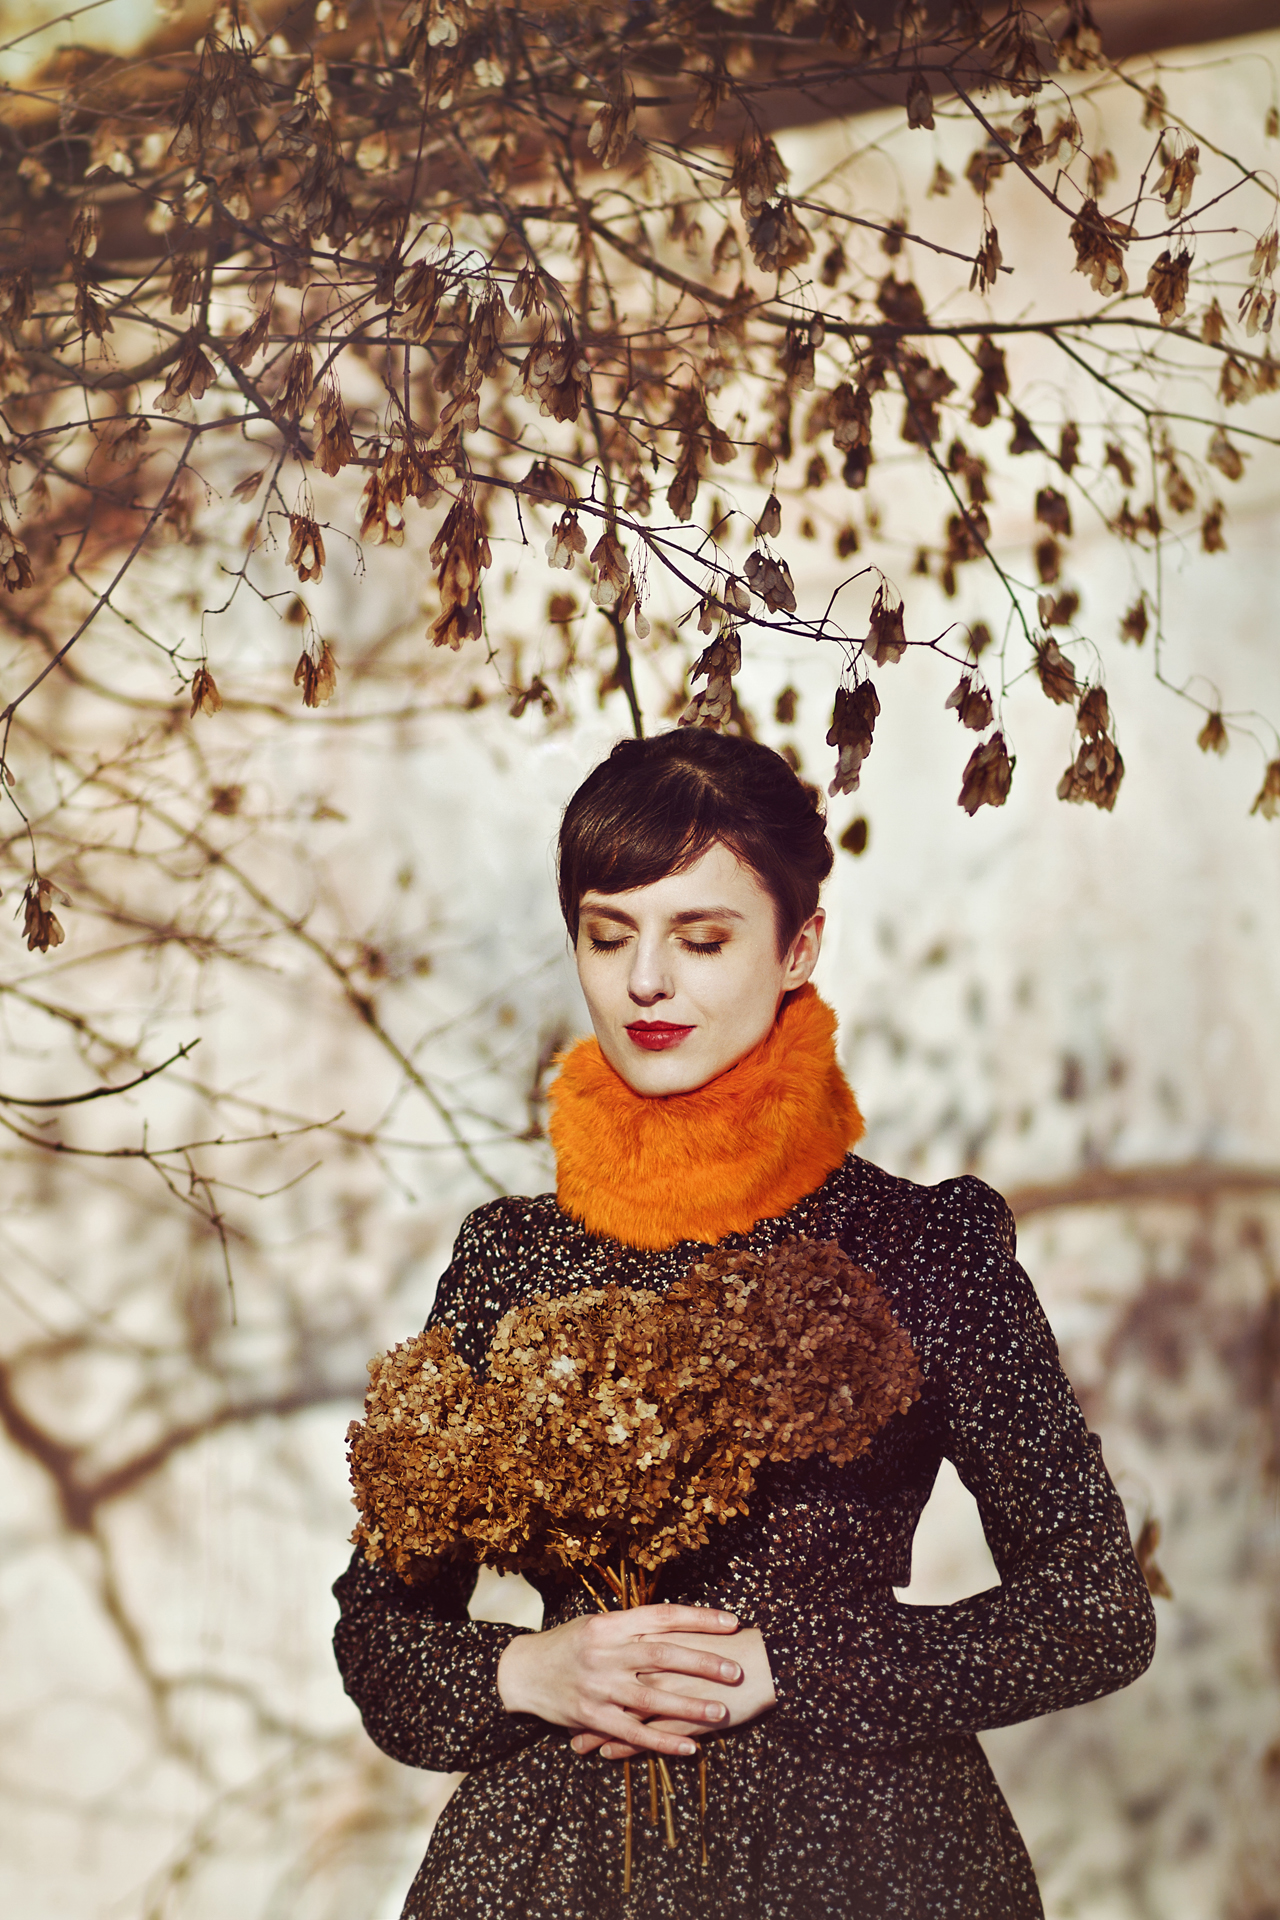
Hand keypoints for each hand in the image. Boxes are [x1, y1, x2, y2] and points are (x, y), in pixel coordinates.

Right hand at [496, 1603, 742, 1759]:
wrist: (524, 1672)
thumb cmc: (569, 1645)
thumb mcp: (598, 1625)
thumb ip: (633, 1626)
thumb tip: (679, 1622)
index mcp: (611, 1623)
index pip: (663, 1616)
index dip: (700, 1619)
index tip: (732, 1623)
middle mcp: (606, 1651)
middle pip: (663, 1654)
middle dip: (703, 1662)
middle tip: (736, 1671)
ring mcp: (599, 1685)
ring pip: (653, 1696)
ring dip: (691, 1706)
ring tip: (723, 1712)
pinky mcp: (592, 1716)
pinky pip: (634, 1732)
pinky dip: (663, 1740)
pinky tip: (690, 1747)